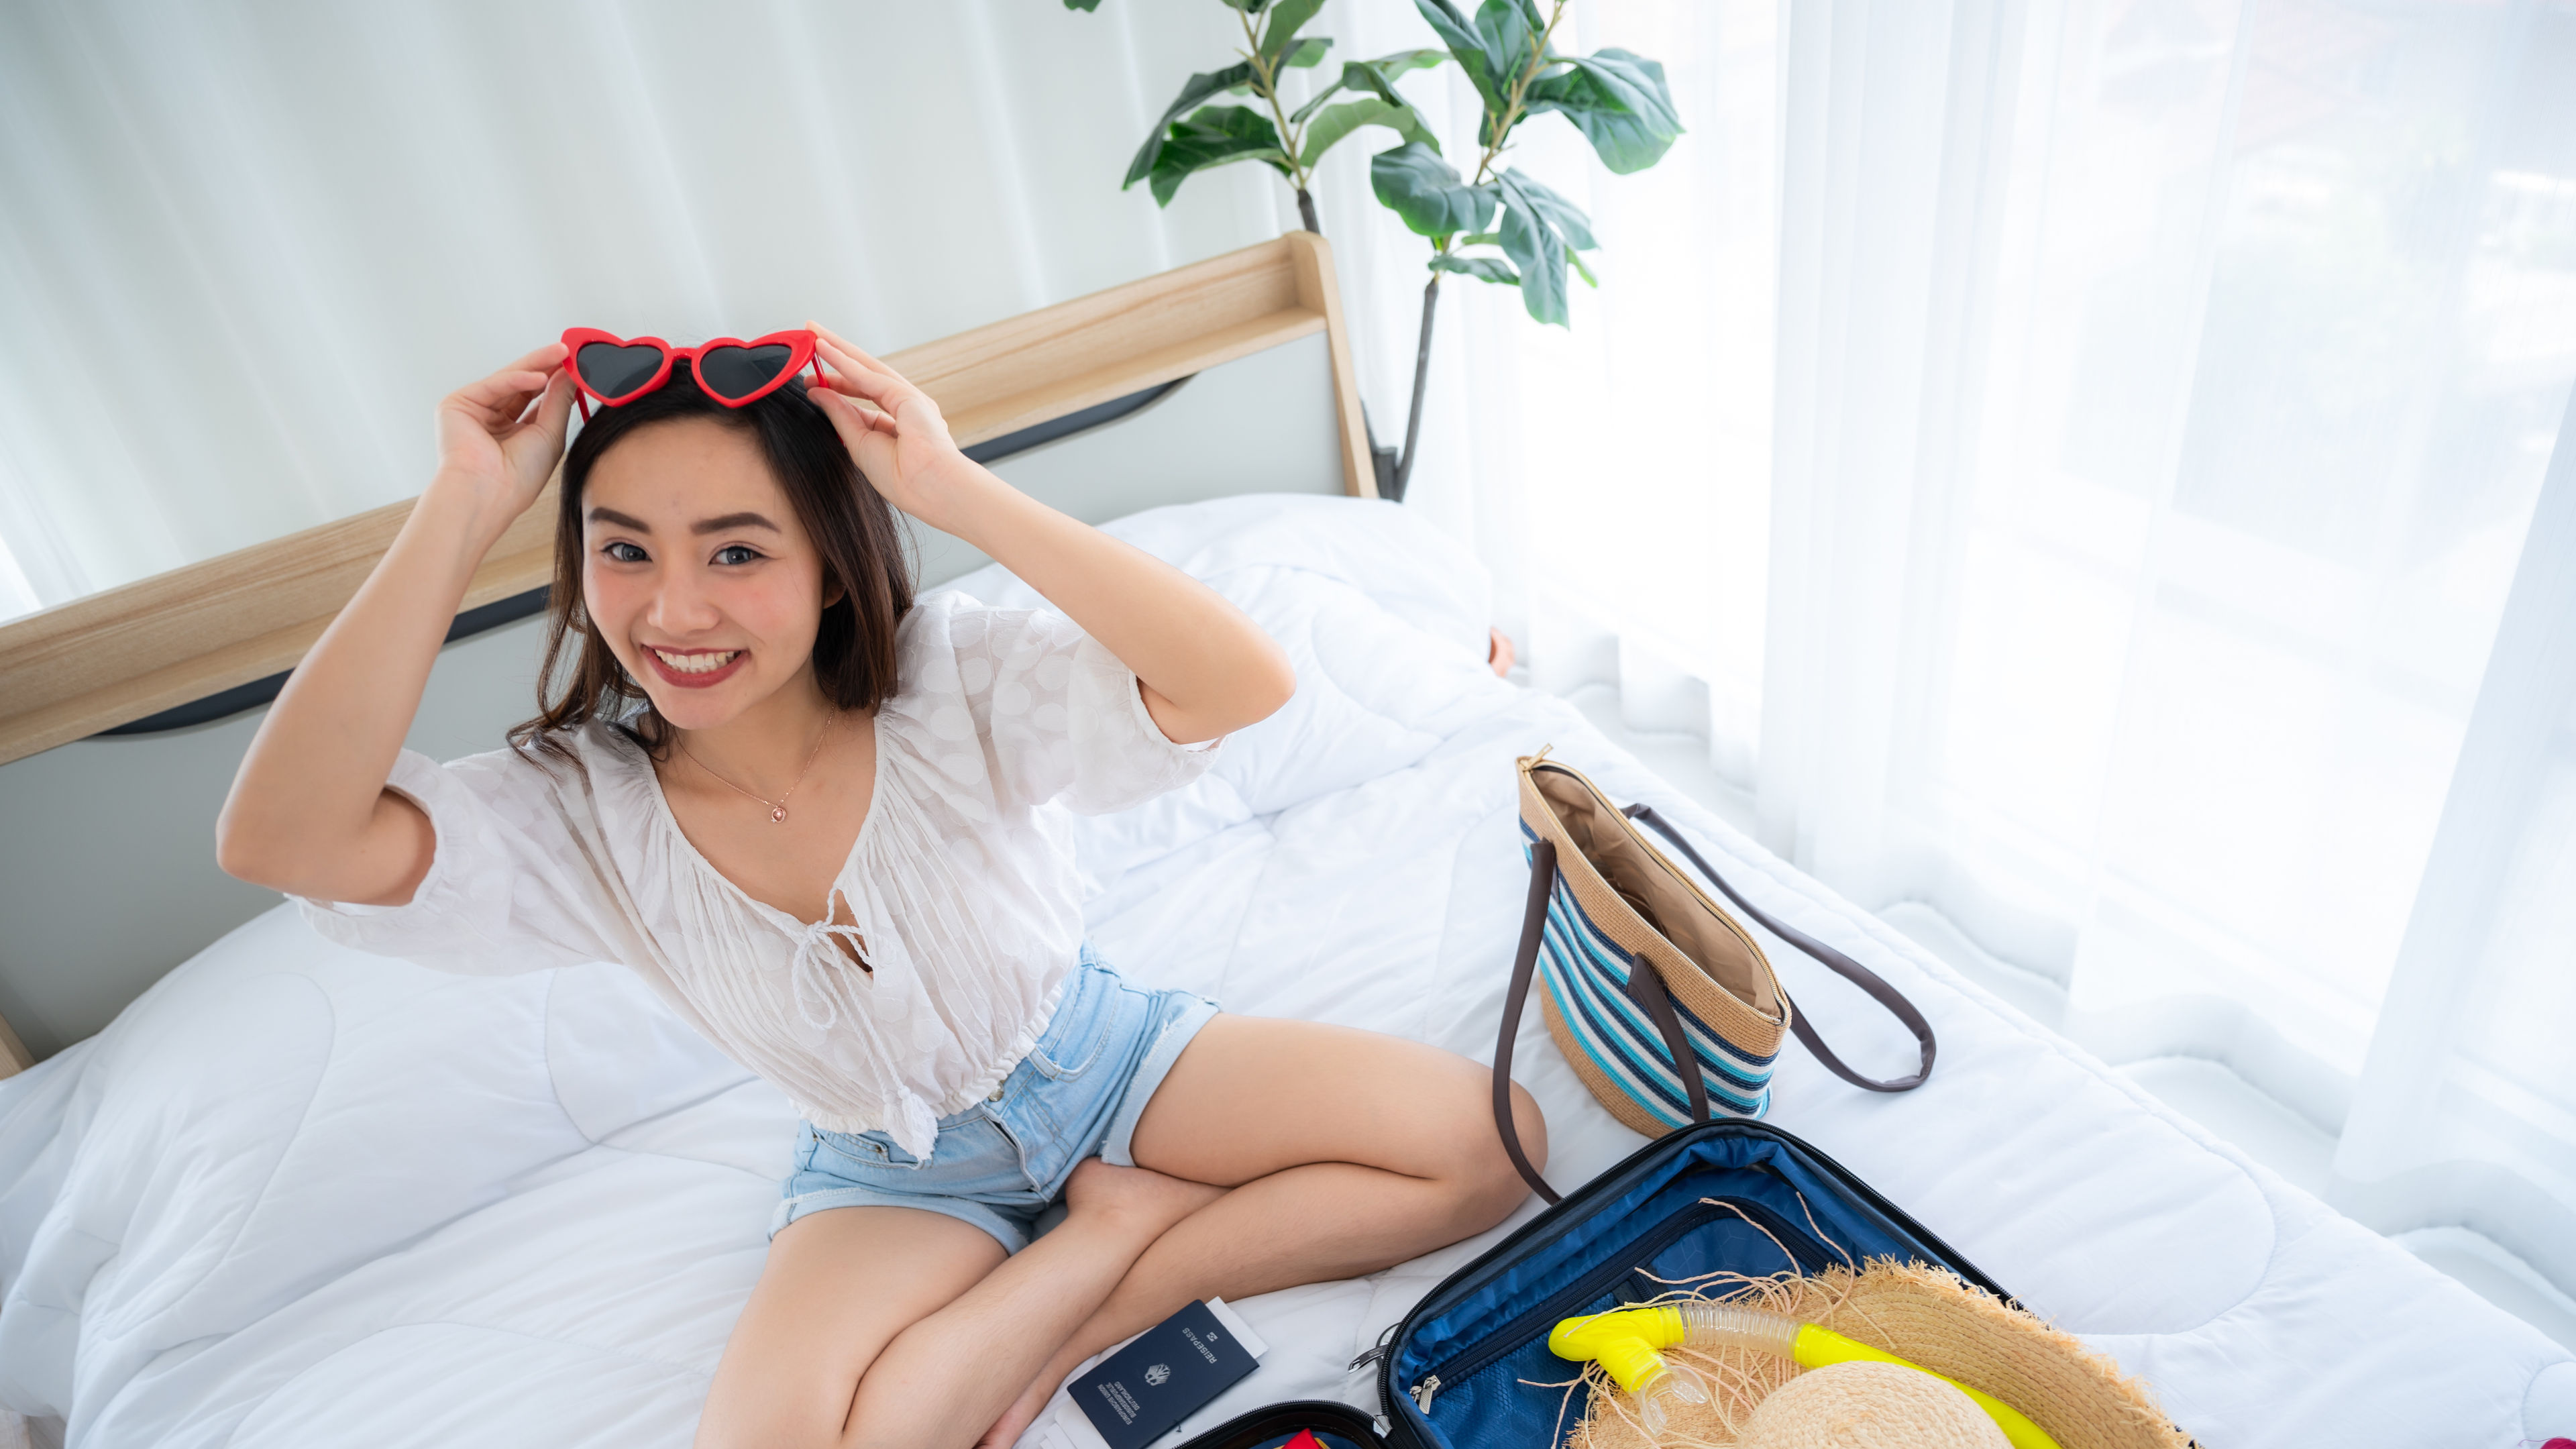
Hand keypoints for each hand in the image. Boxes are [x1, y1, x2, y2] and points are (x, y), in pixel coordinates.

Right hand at [431, 341, 575, 540]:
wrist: (488, 494)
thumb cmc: (518, 478)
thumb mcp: (550, 434)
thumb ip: (558, 402)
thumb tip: (570, 375)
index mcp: (513, 432)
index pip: (537, 399)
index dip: (556, 382)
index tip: (578, 366)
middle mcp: (492, 420)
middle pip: (523, 385)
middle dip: (548, 367)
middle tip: (571, 351)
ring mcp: (474, 411)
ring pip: (510, 380)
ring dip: (537, 365)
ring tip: (563, 353)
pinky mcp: (458, 404)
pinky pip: (494, 385)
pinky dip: (518, 379)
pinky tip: (541, 375)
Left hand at [801, 321, 983, 534]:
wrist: (929, 489)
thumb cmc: (903, 479)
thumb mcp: (859, 444)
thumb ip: (841, 416)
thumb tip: (818, 393)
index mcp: (898, 423)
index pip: (863, 396)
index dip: (837, 385)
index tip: (812, 380)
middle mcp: (906, 407)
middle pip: (864, 374)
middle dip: (837, 356)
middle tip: (811, 339)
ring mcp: (910, 400)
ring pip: (867, 368)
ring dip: (840, 349)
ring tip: (814, 334)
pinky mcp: (909, 396)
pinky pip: (869, 376)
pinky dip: (845, 362)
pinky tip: (824, 349)